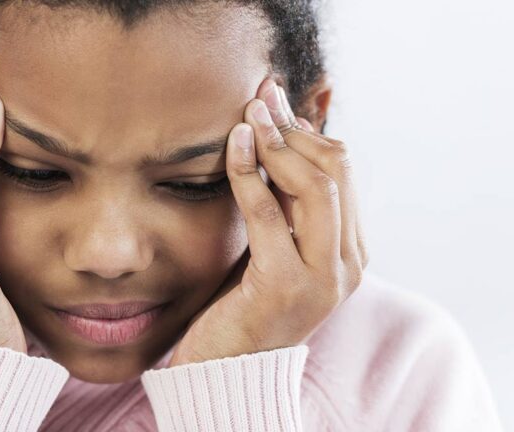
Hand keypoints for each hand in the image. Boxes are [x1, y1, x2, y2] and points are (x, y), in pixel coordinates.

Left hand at [168, 78, 367, 365]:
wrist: (228, 366)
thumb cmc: (244, 300)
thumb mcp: (272, 242)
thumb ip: (283, 201)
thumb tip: (276, 134)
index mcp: (351, 251)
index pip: (343, 172)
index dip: (308, 131)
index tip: (275, 104)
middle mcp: (347, 264)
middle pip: (337, 171)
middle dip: (296, 129)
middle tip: (260, 99)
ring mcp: (322, 278)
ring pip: (316, 186)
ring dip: (279, 143)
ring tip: (249, 113)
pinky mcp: (284, 286)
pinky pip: (270, 215)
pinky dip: (252, 173)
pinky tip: (237, 145)